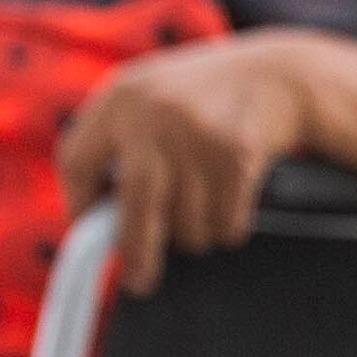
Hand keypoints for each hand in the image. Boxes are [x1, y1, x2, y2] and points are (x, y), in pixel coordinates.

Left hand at [56, 37, 308, 291]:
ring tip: (202, 217)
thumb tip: (96, 224)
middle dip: (138, 251)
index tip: (90, 232)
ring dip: (194, 235)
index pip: (76, 160)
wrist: (280, 73)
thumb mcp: (153, 97)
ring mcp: (197, 133)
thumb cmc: (205, 98)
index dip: (79, 204)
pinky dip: (227, 229)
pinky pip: (224, 222)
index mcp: (121, 96)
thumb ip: (121, 141)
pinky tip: (231, 209)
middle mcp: (155, 111)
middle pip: (133, 203)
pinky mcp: (237, 153)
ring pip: (185, 221)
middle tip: (139, 282)